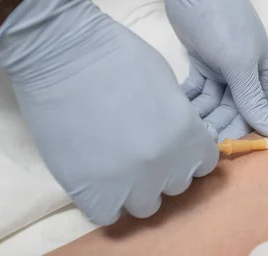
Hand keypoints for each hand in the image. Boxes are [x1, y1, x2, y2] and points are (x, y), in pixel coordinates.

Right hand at [0, 0, 217, 224]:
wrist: (63, 53)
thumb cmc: (117, 55)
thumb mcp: (167, 83)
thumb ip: (179, 119)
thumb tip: (179, 139)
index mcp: (187, 135)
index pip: (204, 163)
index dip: (189, 153)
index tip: (174, 144)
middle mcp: (164, 165)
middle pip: (177, 185)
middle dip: (164, 169)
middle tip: (141, 149)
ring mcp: (128, 183)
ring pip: (145, 205)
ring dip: (136, 189)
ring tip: (117, 164)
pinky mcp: (90, 192)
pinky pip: (108, 215)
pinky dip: (105, 201)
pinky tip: (97, 177)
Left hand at [155, 0, 267, 138]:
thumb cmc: (223, 23)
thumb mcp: (239, 63)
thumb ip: (251, 98)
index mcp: (261, 72)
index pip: (253, 110)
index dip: (238, 129)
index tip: (219, 148)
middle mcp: (244, 73)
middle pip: (231, 108)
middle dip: (216, 124)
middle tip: (197, 141)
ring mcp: (221, 68)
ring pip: (213, 101)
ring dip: (201, 115)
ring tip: (184, 127)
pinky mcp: (201, 63)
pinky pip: (197, 90)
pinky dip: (189, 99)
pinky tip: (177, 109)